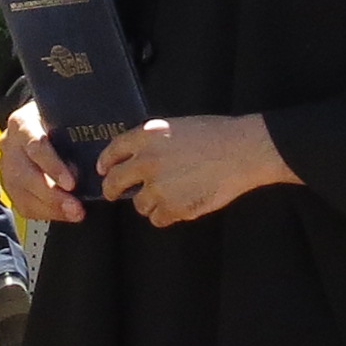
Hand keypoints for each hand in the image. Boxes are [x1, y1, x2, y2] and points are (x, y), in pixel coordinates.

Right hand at [0, 102, 84, 224]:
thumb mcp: (65, 119)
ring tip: (74, 213)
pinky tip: (63, 214)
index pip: (35, 146)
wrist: (39, 123)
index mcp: (22, 123)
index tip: (71, 184)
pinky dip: (45, 212)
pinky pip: (22, 204)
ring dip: (50, 208)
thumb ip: (73, 137)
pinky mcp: (8, 184)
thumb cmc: (56, 121)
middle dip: (52, 195)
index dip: (53, 167)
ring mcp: (5, 166)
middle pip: (26, 174)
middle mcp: (9, 145)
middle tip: (75, 207)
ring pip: (22, 193)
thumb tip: (85, 165)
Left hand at [91, 115, 294, 227]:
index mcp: (147, 136)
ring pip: (139, 205)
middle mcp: (146, 161)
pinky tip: (181, 204)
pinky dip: (166, 215)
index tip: (103, 170)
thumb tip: (137, 159)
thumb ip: (153, 142)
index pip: (113, 150)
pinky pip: (158, 219)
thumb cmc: (216, 135)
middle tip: (113, 194)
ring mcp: (158, 186)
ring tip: (170, 195)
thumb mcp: (177, 126)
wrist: (242, 151)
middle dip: (111, 190)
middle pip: (115, 182)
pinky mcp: (173, 207)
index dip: (106, 162)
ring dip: (149, 202)